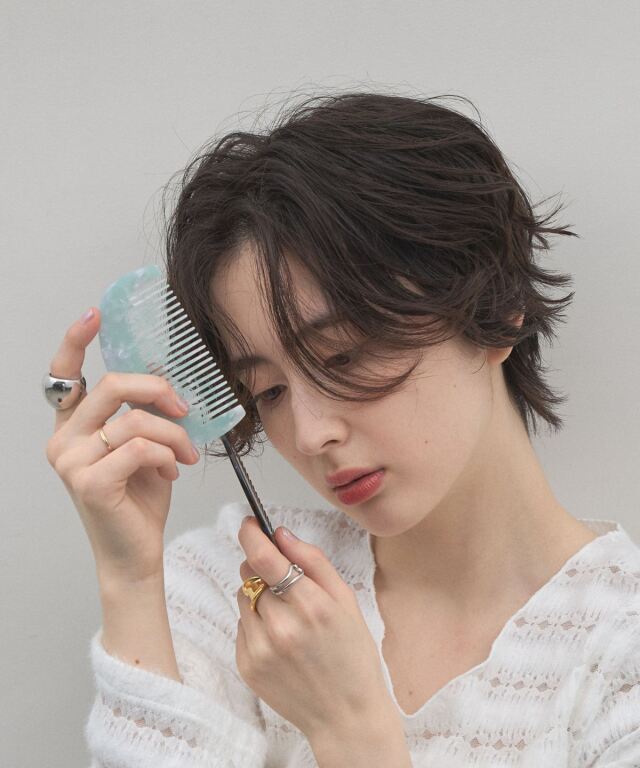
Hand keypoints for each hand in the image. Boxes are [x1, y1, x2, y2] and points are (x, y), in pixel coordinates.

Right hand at [44, 308, 200, 582]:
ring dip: (174, 434)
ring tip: (185, 453)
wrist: (135, 552)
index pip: (64, 374)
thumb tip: (167, 381)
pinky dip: (166, 455)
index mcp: (73, 426)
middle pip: (114, 385)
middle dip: (160, 390)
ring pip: (135, 420)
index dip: (76, 340)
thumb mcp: (144, 446)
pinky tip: (170, 471)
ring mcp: (70, 461)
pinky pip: (141, 448)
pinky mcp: (89, 482)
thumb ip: (143, 414)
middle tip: (185, 408)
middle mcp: (63, 439)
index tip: (95, 314)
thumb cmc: (139, 498)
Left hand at [235, 517, 393, 743]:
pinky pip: (241, 625)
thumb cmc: (352, 654)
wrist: (346, 716)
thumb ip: (313, 561)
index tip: (248, 524)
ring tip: (287, 616)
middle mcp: (281, 627)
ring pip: (243, 598)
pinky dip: (256, 622)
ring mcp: (260, 649)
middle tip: (284, 582)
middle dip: (261, 568)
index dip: (251, 535)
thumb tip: (281, 534)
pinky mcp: (247, 666)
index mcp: (311, 606)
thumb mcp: (346, 600)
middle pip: (250, 574)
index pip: (264, 558)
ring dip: (258, 596)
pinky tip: (281, 639)